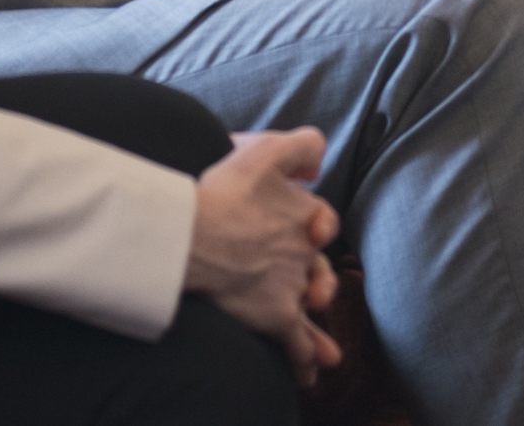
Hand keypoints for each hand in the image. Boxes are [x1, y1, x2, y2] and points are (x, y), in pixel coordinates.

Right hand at [186, 129, 342, 383]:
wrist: (195, 236)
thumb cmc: (224, 192)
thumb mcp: (266, 151)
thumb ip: (300, 147)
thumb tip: (318, 161)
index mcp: (306, 213)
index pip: (321, 218)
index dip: (315, 223)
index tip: (314, 227)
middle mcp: (305, 250)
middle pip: (317, 265)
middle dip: (317, 278)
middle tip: (315, 290)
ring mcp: (293, 285)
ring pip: (313, 307)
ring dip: (319, 326)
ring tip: (328, 349)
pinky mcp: (278, 315)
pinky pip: (297, 344)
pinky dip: (304, 359)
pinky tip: (309, 376)